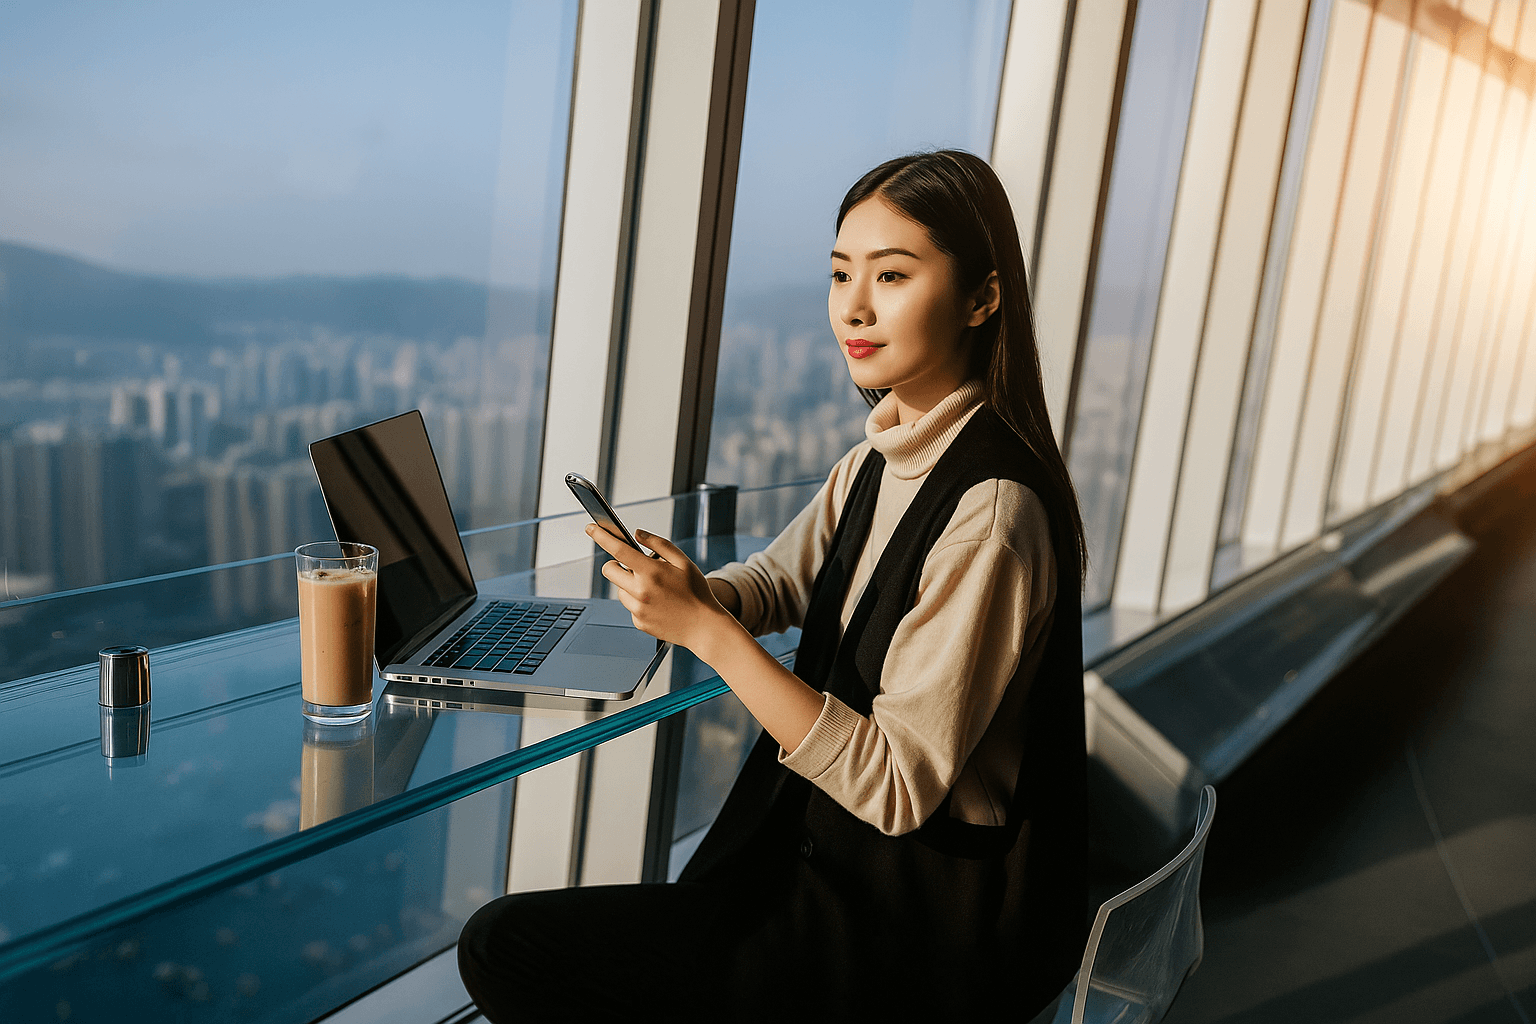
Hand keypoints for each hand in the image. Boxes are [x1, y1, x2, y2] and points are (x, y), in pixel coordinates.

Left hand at [586, 524, 736, 653]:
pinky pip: (630, 606)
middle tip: (633, 566)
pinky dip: (638, 602)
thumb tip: (638, 534)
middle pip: (609, 570)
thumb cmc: (697, 594)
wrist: (704, 627)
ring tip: (655, 590)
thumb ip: (659, 544)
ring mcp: (638, 609)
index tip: (591, 528)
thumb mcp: (684, 562)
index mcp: (651, 572)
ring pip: (620, 590)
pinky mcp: (638, 622)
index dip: (601, 536)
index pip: (618, 550)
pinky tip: (658, 604)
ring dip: (630, 585)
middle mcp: (640, 591)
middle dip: (616, 565)